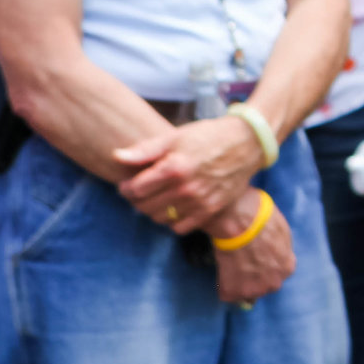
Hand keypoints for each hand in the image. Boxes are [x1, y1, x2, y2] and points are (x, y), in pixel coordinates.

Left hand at [114, 116, 263, 233]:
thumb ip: (145, 149)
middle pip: (144, 207)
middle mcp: (185, 188)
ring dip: (153, 210)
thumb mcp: (175, 136)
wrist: (247, 143)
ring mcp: (199, 202)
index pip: (134, 189)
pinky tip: (176, 205)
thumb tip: (116, 157)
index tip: (129, 182)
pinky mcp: (210, 211)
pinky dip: (173, 220)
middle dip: (137, 199)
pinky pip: (179, 227)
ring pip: (159, 218)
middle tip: (142, 190)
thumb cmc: (208, 136)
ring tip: (158, 197)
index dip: (127, 186)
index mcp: (174, 167)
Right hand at [210, 191, 296, 305]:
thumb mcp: (282, 233)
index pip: (276, 274)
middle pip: (263, 285)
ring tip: (231, 262)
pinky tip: (223, 266)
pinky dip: (222, 282)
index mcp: (287, 268)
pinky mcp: (232, 292)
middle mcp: (274, 283)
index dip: (264, 266)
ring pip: (244, 291)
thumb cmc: (261, 220)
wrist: (240, 222)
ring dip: (238, 281)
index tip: (255, 258)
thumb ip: (280, 250)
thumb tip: (274, 253)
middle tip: (242, 260)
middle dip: (253, 276)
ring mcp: (253, 290)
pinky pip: (225, 292)